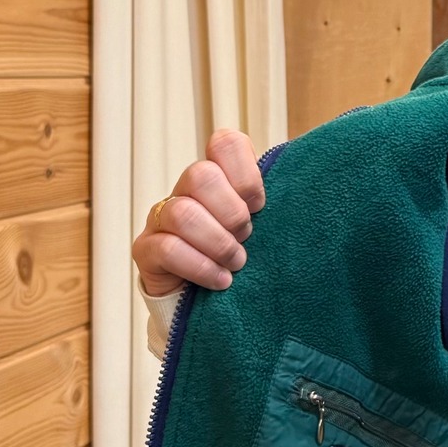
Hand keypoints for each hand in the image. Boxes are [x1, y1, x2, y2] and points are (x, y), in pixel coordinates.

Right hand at [132, 129, 264, 297]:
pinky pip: (168, 249)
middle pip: (201, 175)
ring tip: (236, 264)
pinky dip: (200, 266)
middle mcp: (185, 191)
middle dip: (232, 213)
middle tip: (245, 238)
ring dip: (218, 243)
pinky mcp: (146, 249)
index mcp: (216, 178)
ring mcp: (161, 218)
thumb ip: (271, 207)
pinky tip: (220, 280)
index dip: (245, 174)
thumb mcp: (259, 228)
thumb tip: (302, 194)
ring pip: (183, 213)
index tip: (259, 205)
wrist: (202, 302)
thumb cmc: (235, 258)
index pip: (225, 144)